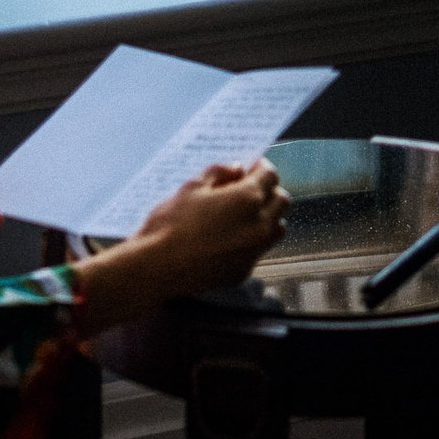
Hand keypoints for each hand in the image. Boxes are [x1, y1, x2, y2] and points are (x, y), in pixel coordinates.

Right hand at [72, 162, 289, 332]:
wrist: (157, 268)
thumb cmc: (170, 224)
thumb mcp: (191, 188)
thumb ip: (219, 173)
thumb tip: (237, 170)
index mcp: (247, 199)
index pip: (270, 176)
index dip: (261, 167)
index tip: (252, 166)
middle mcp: (258, 226)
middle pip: (281, 201)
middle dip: (269, 190)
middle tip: (249, 187)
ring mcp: (253, 251)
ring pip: (276, 228)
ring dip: (267, 216)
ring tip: (243, 213)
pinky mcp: (243, 271)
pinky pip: (259, 250)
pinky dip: (253, 239)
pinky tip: (230, 237)